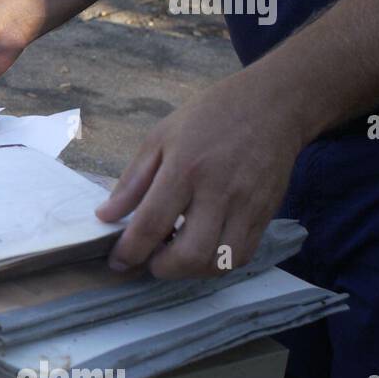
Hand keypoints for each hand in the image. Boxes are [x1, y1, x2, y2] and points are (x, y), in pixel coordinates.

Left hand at [96, 71, 303, 278]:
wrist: (273, 106)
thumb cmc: (209, 118)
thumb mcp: (159, 138)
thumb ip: (132, 181)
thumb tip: (105, 216)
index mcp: (185, 169)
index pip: (152, 224)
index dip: (129, 251)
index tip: (117, 261)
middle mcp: (219, 192)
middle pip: (190, 255)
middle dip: (162, 268)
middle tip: (149, 258)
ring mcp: (247, 206)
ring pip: (219, 263)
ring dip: (190, 271)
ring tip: (175, 253)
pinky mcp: (267, 215)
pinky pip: (242, 256)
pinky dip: (217, 262)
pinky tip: (202, 247)